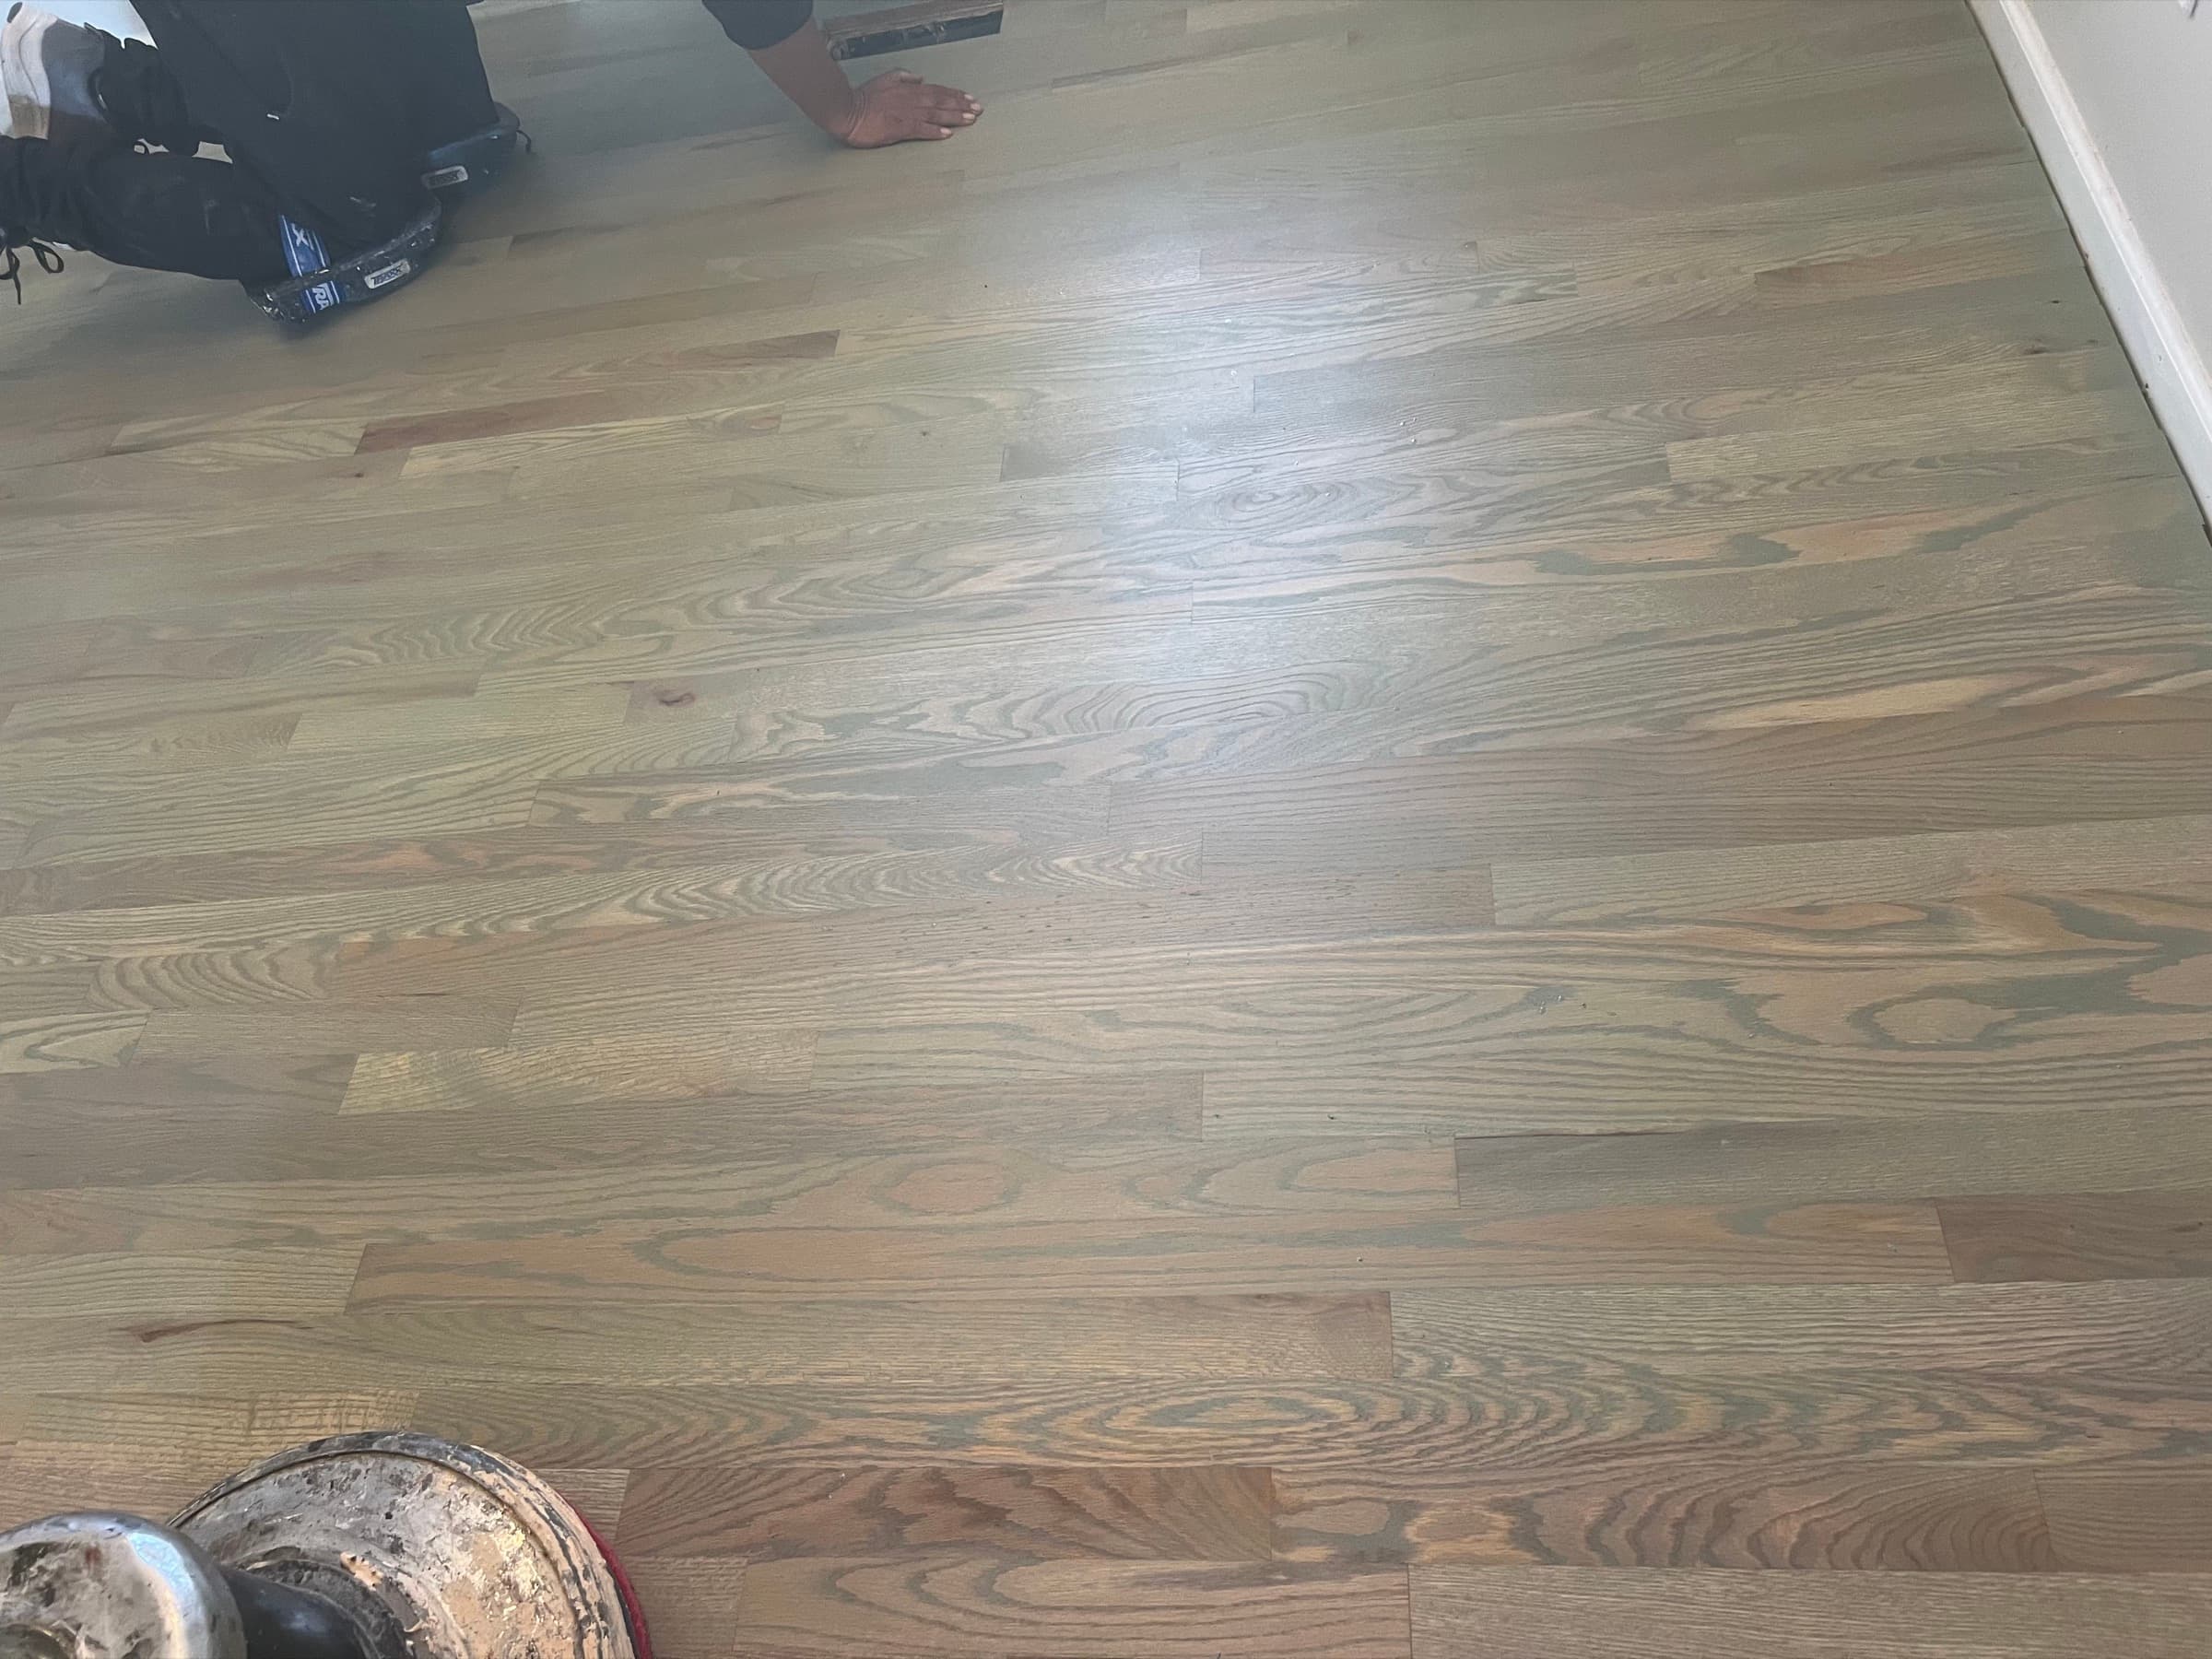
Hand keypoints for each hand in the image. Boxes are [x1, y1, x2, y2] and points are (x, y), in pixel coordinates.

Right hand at [836, 69, 981, 146]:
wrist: (846, 111)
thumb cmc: (864, 98)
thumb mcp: (885, 79)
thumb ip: (903, 77)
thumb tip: (919, 77)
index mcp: (908, 90)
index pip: (936, 90)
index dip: (954, 94)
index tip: (970, 98)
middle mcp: (910, 100)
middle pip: (941, 101)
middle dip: (961, 105)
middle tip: (979, 109)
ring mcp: (905, 114)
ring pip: (935, 113)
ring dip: (954, 116)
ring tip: (971, 119)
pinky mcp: (898, 128)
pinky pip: (920, 129)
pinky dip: (935, 130)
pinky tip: (948, 133)